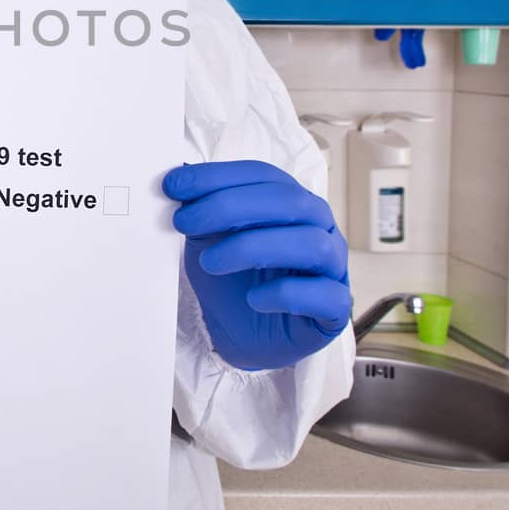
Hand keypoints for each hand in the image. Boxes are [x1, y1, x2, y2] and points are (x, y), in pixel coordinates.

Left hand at [163, 161, 350, 370]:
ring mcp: (332, 268)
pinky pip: (326, 295)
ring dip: (253, 247)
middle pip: (290, 202)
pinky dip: (286, 294)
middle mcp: (319, 228)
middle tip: (185, 222)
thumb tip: (176, 174)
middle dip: (230, 206)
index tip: (174, 186)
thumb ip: (200, 206)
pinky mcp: (334, 310)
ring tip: (210, 263)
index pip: (263, 175)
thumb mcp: (207, 237)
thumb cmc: (230, 280)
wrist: (237, 335)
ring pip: (311, 244)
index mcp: (292, 202)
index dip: (218, 176)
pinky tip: (254, 299)